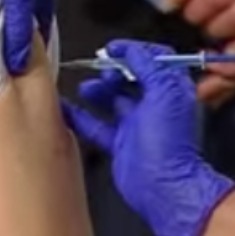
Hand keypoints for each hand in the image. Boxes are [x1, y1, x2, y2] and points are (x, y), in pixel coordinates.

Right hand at [62, 40, 234, 235]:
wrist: (163, 187)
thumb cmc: (168, 141)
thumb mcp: (163, 94)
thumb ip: (148, 67)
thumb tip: (131, 51)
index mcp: (169, 91)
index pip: (155, 60)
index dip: (135, 50)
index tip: (113, 47)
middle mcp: (153, 105)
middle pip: (130, 77)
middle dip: (113, 69)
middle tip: (99, 68)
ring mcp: (135, 125)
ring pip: (112, 99)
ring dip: (97, 90)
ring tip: (86, 88)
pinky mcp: (119, 143)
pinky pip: (96, 125)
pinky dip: (80, 116)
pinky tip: (65, 108)